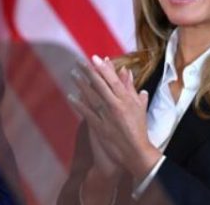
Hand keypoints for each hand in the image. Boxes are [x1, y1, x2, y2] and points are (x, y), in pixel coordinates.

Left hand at [70, 56, 161, 178]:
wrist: (136, 152)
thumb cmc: (139, 128)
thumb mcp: (138, 106)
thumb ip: (131, 88)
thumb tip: (126, 71)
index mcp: (127, 100)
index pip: (113, 80)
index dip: (103, 68)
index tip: (94, 58)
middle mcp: (116, 106)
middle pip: (100, 85)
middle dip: (88, 72)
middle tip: (78, 61)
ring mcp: (107, 117)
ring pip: (91, 97)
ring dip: (81, 84)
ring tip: (72, 74)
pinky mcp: (100, 127)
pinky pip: (87, 113)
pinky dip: (78, 104)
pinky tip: (70, 96)